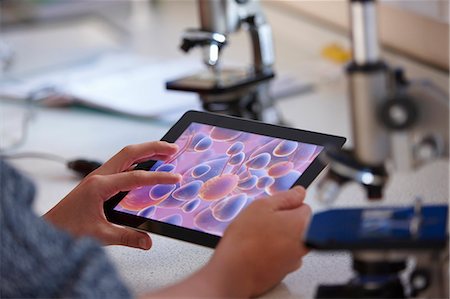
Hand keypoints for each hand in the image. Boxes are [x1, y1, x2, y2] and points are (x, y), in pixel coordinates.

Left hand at [44, 141, 180, 249]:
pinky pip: (120, 164)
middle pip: (130, 153)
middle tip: (173, 148)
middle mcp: (98, 176)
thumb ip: (126, 237)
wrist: (47, 229)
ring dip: (145, 151)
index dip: (158, 177)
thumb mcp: (99, 235)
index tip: (175, 178)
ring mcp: (97, 176)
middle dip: (153, 147)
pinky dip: (136, 160)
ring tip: (164, 152)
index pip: (136, 177)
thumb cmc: (67, 230)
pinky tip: (145, 165)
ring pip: (125, 156)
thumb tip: (149, 241)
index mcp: (100, 186)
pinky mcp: (97, 181)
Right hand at [144, 187, 310, 297]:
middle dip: (284, 221)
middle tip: (262, 222)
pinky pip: (282, 255)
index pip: (304, 206)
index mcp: (302, 224)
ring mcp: (295, 259)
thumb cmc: (244, 240)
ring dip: (278, 237)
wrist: (233, 273)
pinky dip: (274, 252)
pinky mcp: (284, 271)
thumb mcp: (262, 206)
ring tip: (257, 237)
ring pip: (290, 240)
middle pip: (298, 224)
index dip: (286, 205)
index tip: (273, 209)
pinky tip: (258, 251)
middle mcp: (304, 243)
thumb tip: (299, 193)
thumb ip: (285, 197)